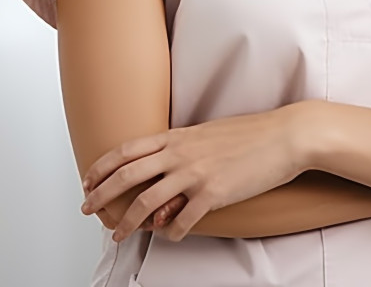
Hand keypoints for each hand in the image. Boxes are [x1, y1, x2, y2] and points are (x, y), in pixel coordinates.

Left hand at [80, 103, 308, 242]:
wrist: (283, 137)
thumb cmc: (249, 134)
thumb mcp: (207, 134)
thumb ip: (182, 150)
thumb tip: (164, 171)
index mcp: (178, 136)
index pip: (127, 149)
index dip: (102, 165)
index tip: (88, 179)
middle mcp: (180, 154)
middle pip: (127, 175)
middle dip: (101, 194)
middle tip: (87, 208)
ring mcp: (195, 174)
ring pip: (146, 202)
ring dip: (127, 222)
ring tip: (118, 234)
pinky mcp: (213, 194)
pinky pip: (181, 221)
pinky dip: (171, 233)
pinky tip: (171, 236)